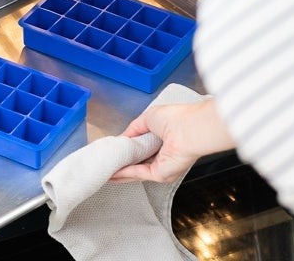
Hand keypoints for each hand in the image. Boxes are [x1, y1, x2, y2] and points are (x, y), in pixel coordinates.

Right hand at [110, 98, 234, 182]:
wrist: (189, 129)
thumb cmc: (174, 118)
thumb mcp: (148, 118)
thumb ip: (134, 129)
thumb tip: (122, 138)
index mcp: (162, 139)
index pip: (141, 147)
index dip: (126, 148)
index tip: (112, 149)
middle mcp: (161, 155)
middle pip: (137, 161)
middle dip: (121, 162)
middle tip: (104, 161)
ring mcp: (161, 166)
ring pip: (135, 170)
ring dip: (120, 170)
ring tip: (103, 168)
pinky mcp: (159, 174)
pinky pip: (138, 174)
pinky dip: (124, 173)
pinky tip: (111, 173)